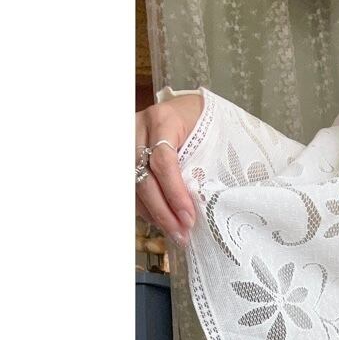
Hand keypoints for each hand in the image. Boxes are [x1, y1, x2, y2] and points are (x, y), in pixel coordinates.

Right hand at [135, 93, 203, 246]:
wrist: (189, 106)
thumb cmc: (206, 122)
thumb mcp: (210, 134)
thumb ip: (204, 162)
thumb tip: (205, 204)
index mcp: (165, 120)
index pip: (164, 161)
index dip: (175, 193)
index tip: (188, 218)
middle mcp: (140, 128)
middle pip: (144, 176)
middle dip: (163, 210)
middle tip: (181, 233)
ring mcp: (129, 140)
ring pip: (133, 184)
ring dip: (153, 213)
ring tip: (174, 232)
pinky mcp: (126, 153)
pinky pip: (131, 185)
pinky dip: (146, 206)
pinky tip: (161, 220)